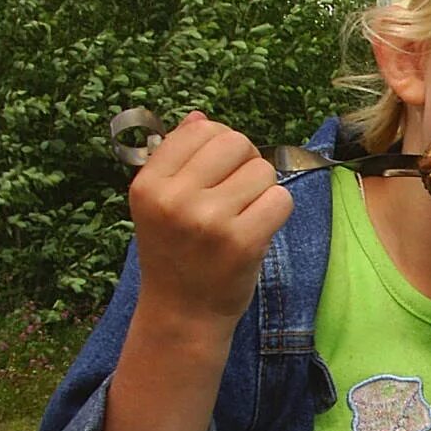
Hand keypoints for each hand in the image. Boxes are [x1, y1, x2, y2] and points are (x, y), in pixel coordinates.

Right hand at [128, 112, 291, 330]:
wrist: (182, 312)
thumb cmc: (175, 253)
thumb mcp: (160, 204)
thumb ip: (177, 158)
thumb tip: (201, 117)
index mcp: (149, 183)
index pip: (202, 131)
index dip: (221, 144)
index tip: (219, 170)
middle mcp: (175, 198)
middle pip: (236, 143)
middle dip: (246, 162)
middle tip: (237, 192)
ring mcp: (210, 220)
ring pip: (263, 171)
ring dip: (263, 190)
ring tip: (243, 215)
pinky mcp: (243, 242)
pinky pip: (281, 199)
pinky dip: (277, 211)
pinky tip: (258, 229)